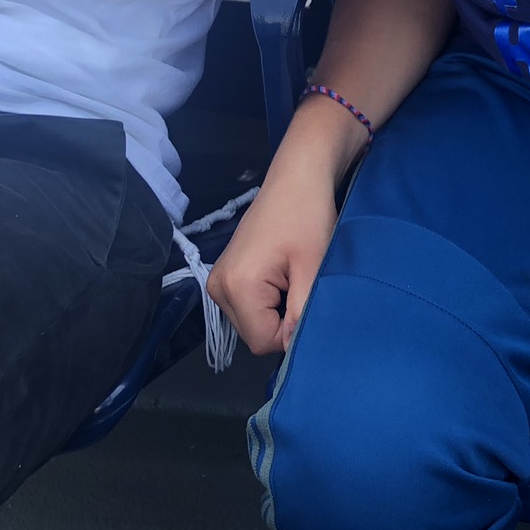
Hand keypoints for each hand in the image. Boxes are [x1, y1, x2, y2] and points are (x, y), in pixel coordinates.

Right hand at [205, 162, 339, 356]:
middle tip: (300, 284)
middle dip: (282, 320)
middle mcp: (218, 287)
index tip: (306, 299)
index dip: (290, 331)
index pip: (262, 341)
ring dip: (275, 310)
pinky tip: (281, 275)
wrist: (296, 180)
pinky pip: (247, 307)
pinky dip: (267, 300)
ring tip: (291, 276)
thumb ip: (300, 314)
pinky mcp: (224, 276)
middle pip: (254, 334)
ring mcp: (217, 281)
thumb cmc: (308, 217)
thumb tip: (293, 349)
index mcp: (237, 286)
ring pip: (251, 323)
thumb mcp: (312, 269)